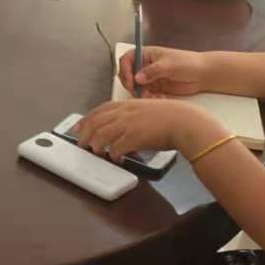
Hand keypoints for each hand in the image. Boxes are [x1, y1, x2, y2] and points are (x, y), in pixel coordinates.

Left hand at [76, 98, 223, 162]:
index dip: (87, 119)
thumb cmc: (171, 117)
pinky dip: (114, 155)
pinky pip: (116, 149)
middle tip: (82, 144)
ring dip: (96, 146)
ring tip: (97, 153)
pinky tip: (117, 160)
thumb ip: (133, 115)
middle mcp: (124, 112)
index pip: (100, 110)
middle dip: (85, 134)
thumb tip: (123, 127)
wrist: (185, 122)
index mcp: (127, 104)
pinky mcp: (134, 137)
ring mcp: (128, 124)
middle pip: (95, 122)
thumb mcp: (147, 110)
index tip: (79, 127)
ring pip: (101, 135)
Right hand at [120, 46, 210, 98]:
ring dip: (140, 94)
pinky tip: (160, 98)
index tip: (130, 80)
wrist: (202, 75)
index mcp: (146, 54)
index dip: (125, 70)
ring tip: (152, 97)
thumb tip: (137, 78)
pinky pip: (145, 95)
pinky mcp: (155, 88)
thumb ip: (152, 71)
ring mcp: (149, 77)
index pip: (127, 60)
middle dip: (131, 85)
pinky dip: (149, 99)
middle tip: (138, 92)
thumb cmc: (188, 63)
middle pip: (127, 75)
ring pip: (135, 87)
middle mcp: (145, 65)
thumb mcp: (169, 65)